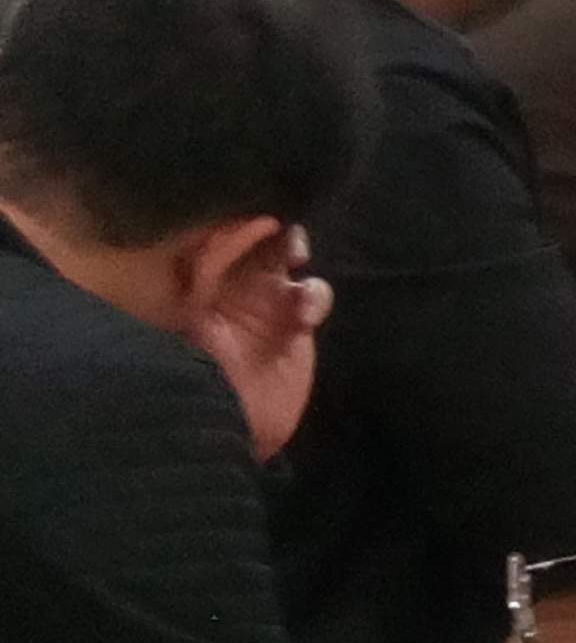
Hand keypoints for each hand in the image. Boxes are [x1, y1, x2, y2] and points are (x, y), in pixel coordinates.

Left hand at [187, 221, 328, 459]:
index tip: (252, 215)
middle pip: (256, 239)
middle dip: (271, 226)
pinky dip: (314, 296)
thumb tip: (231, 226)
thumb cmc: (200, 373)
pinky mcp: (297, 327)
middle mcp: (234, 286)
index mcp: (201, 282)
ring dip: (294, 250)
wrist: (230, 427)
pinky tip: (306, 312)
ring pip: (287, 258)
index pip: (218, 237)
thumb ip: (209, 270)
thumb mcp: (193, 317)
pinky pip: (313, 296)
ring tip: (296, 256)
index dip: (236, 221)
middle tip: (280, 226)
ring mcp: (268, 305)